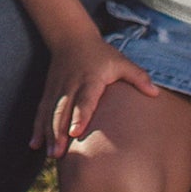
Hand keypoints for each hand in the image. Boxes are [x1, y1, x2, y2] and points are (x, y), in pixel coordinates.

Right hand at [32, 32, 159, 156]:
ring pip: (51, 113)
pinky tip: (34, 145)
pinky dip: (37, 128)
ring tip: (51, 155)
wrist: (71, 36)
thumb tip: (156, 93)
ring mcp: (58, 89)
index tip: (76, 132)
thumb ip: (137, 76)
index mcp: (90, 78)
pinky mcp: (49, 92)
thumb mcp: (120, 61)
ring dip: (49, 134)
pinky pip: (41, 111)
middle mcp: (71, 85)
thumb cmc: (100, 53)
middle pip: (63, 110)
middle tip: (59, 154)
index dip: (79, 115)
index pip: (84, 99)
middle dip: (60, 132)